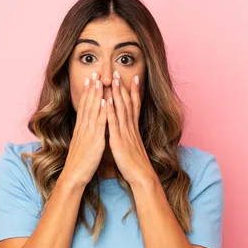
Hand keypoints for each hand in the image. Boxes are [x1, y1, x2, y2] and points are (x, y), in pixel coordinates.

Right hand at [61, 72, 107, 187]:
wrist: (74, 175)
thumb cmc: (80, 163)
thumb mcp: (82, 144)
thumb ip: (85, 134)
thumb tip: (89, 127)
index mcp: (81, 128)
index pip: (83, 106)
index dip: (86, 92)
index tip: (89, 79)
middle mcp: (83, 127)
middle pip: (87, 103)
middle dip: (91, 87)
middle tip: (94, 72)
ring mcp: (88, 132)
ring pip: (93, 109)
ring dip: (96, 94)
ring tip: (99, 80)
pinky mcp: (95, 140)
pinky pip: (99, 123)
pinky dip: (103, 111)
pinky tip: (106, 101)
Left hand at [106, 71, 156, 185]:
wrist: (141, 176)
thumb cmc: (135, 164)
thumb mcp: (133, 146)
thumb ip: (130, 136)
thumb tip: (127, 130)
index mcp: (133, 129)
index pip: (135, 106)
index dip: (134, 91)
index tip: (134, 77)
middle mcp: (130, 128)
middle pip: (128, 103)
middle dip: (123, 86)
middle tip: (118, 71)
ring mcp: (125, 133)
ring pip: (121, 109)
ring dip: (117, 93)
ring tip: (112, 79)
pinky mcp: (119, 140)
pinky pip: (114, 123)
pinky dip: (110, 110)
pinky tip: (106, 99)